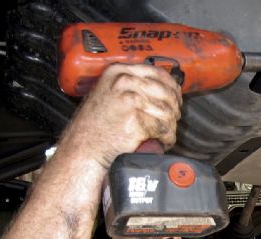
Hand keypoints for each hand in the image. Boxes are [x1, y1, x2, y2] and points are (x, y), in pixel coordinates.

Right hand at [59, 64, 182, 168]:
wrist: (84, 146)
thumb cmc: (95, 124)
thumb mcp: (108, 92)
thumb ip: (130, 85)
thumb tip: (162, 88)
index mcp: (119, 71)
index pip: (158, 73)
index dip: (172, 88)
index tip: (176, 99)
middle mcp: (125, 82)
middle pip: (166, 93)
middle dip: (174, 109)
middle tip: (172, 120)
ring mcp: (131, 100)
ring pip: (167, 112)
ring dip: (170, 126)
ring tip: (165, 133)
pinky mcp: (137, 120)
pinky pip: (164, 128)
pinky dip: (167, 137)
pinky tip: (162, 141)